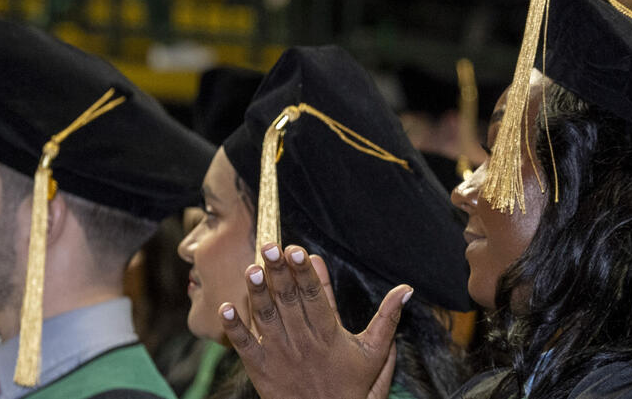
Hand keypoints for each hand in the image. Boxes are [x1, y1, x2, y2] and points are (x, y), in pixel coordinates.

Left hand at [219, 243, 410, 398]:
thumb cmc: (353, 388)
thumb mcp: (376, 352)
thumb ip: (388, 318)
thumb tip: (406, 289)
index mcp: (329, 334)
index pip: (315, 296)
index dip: (305, 272)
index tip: (299, 250)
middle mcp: (302, 341)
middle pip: (288, 300)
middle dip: (278, 272)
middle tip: (269, 246)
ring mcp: (279, 354)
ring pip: (266, 318)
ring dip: (257, 293)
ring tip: (251, 269)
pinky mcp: (260, 369)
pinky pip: (243, 346)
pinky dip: (234, 328)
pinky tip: (226, 308)